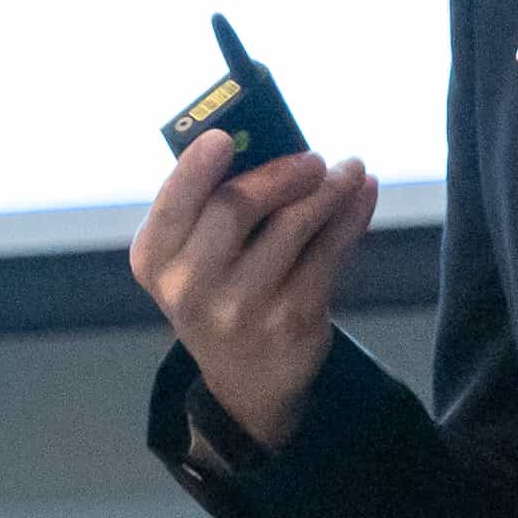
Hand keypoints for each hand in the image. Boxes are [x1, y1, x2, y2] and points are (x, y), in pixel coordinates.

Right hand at [132, 131, 378, 449]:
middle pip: (236, 208)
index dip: (195, 169)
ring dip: (329, 188)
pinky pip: (329, 253)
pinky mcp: (292, 319)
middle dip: (281, 171)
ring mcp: (243, 308)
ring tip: (349, 170)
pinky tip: (362, 195)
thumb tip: (270, 143)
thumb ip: (212, 207)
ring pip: (293, 226)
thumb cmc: (218, 293)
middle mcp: (191, 287)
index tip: (223, 137)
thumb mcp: (192, 259)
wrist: (247, 380)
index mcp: (156, 260)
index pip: (172, 206)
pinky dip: (351, 216)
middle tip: (313, 157)